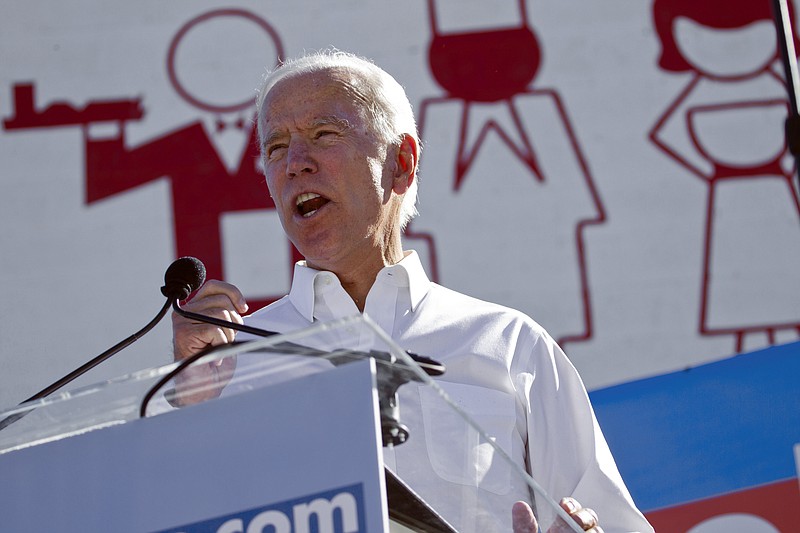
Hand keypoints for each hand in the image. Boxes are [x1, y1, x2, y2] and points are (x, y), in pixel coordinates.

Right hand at [170, 280, 247, 405]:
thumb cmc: (214, 360)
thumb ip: (226, 314)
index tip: (243, 308)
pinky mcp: (184, 334)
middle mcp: (185, 312)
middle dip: (234, 321)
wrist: (203, 385)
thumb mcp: (225, 331)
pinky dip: (221, 344)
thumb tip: (241, 305)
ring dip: (228, 335)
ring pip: (221, 314)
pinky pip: (216, 330)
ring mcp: (182, 322)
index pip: (213, 287)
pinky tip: (214, 356)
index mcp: (194, 307)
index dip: (232, 293)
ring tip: (219, 349)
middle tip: (228, 340)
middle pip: (222, 301)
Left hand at [512, 498, 601, 532]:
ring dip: (591, 531)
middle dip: (583, 516)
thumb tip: (519, 505)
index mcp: (560, 527)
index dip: (570, 505)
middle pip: (589, 518)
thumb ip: (525, 526)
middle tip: (575, 520)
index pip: (570, 509)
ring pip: (596, 532)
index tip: (564, 506)